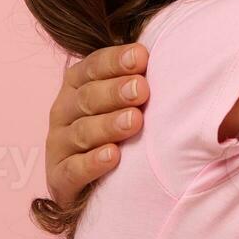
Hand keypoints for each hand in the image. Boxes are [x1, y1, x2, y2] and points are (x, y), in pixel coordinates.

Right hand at [45, 44, 149, 206]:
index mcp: (77, 85)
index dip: (115, 61)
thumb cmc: (119, 130)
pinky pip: (73, 169)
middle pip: (87, 97)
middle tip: (141, 90)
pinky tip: (113, 156)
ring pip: (82, 132)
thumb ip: (141, 79)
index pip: (93, 66)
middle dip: (114, 92)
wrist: (96, 184)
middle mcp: (64, 111)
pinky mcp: (59, 178)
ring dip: (108, 125)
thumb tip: (179, 55)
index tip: (142, 57)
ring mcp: (59, 145)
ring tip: (134, 121)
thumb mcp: (126, 100)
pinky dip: (92, 162)